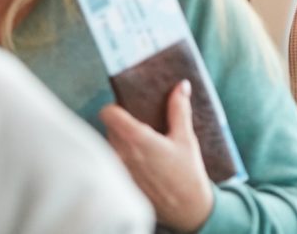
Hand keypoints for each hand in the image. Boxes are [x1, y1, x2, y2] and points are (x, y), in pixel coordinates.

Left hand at [99, 81, 216, 231]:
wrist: (187, 210)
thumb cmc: (188, 174)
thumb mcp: (186, 138)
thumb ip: (179, 109)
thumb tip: (181, 85)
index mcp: (137, 139)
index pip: (108, 114)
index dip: (114, 106)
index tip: (125, 106)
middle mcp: (123, 154)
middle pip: (109, 128)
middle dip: (122, 123)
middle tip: (141, 123)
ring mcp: (120, 170)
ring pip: (111, 146)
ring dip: (122, 142)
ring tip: (143, 144)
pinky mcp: (122, 182)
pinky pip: (116, 163)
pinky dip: (125, 158)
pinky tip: (143, 162)